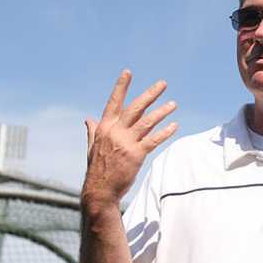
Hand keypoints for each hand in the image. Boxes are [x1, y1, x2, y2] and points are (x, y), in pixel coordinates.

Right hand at [82, 70, 177, 206]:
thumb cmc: (97, 168)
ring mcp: (125, 143)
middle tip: (163, 83)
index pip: (114, 102)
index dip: (121, 87)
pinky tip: (175, 125)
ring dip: (162, 111)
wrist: (100, 190)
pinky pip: (154, 140)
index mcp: (104, 127)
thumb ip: (93, 130)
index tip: (128, 72)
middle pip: (135, 107)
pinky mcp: (136, 154)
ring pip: (148, 122)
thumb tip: (88, 118)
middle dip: (150, 94)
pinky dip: (165, 132)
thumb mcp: (93, 146)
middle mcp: (115, 132)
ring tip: (174, 104)